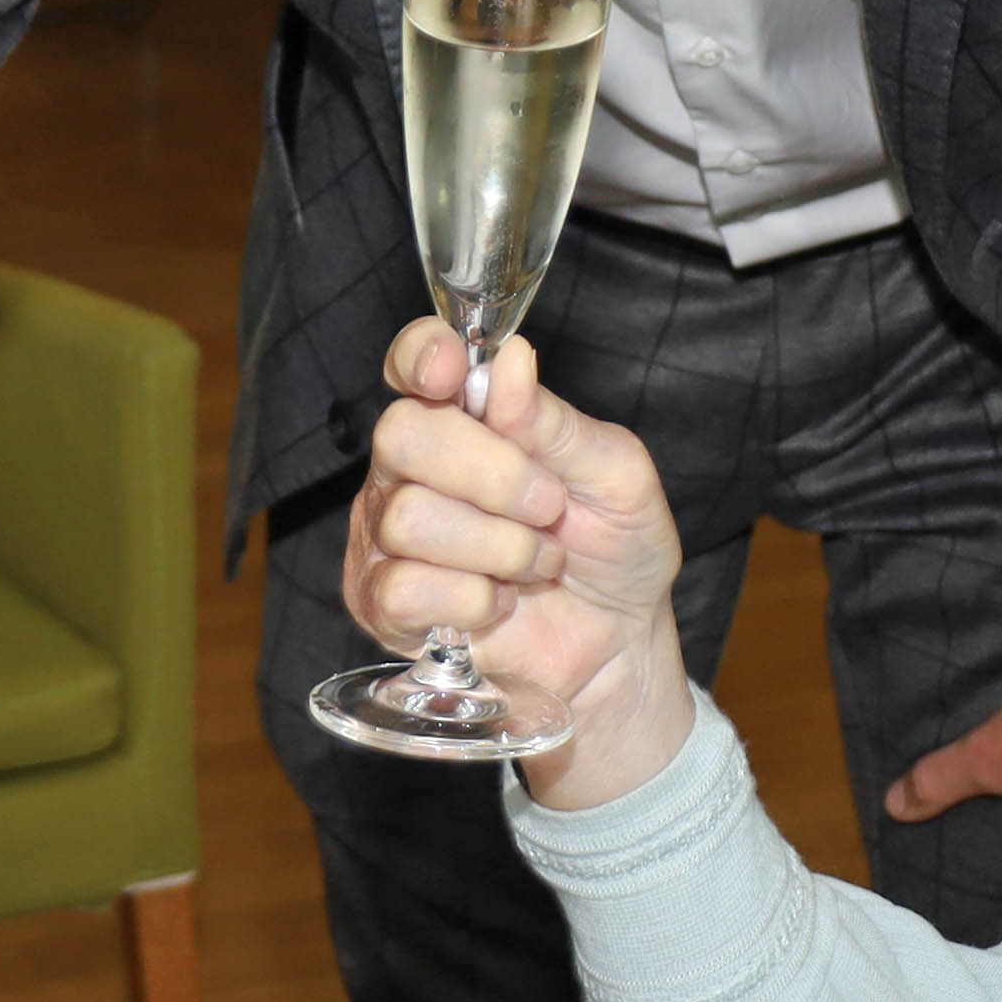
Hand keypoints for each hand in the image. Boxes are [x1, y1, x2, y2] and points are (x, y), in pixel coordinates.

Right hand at [340, 319, 696, 797]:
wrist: (618, 646)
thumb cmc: (615, 550)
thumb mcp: (615, 476)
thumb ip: (556, 424)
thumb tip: (510, 363)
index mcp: (466, 418)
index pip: (415, 362)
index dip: (421, 356)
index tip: (451, 370)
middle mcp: (413, 468)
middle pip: (403, 435)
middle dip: (492, 473)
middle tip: (549, 506)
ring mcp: (388, 536)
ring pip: (407, 517)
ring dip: (498, 547)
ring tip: (537, 563)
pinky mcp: (383, 605)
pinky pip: (404, 588)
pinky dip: (472, 599)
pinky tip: (500, 603)